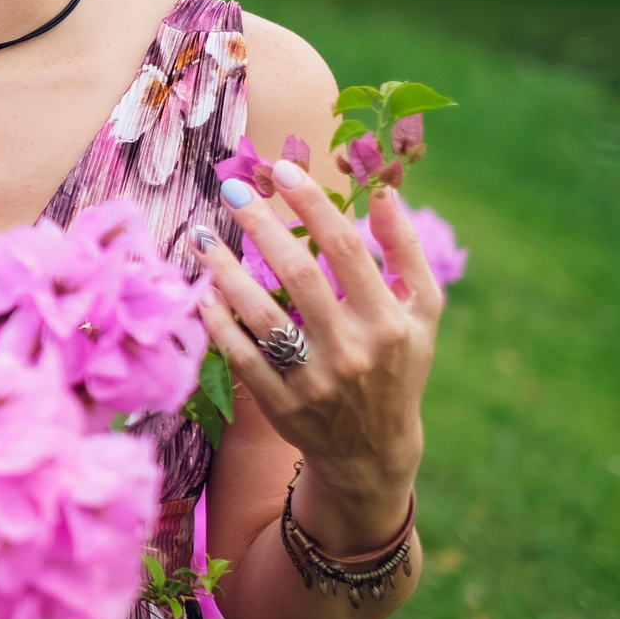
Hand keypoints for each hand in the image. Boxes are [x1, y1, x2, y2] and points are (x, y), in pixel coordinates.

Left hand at [193, 161, 444, 553]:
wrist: (373, 450)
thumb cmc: (396, 364)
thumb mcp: (420, 313)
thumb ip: (406, 252)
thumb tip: (384, 192)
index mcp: (389, 321)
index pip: (346, 250)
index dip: (313, 205)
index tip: (281, 169)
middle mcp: (353, 350)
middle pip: (299, 274)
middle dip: (262, 225)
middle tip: (231, 188)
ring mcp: (314, 379)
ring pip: (260, 315)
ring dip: (224, 270)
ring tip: (199, 234)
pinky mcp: (280, 403)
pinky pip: (239, 354)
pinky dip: (217, 320)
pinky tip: (199, 288)